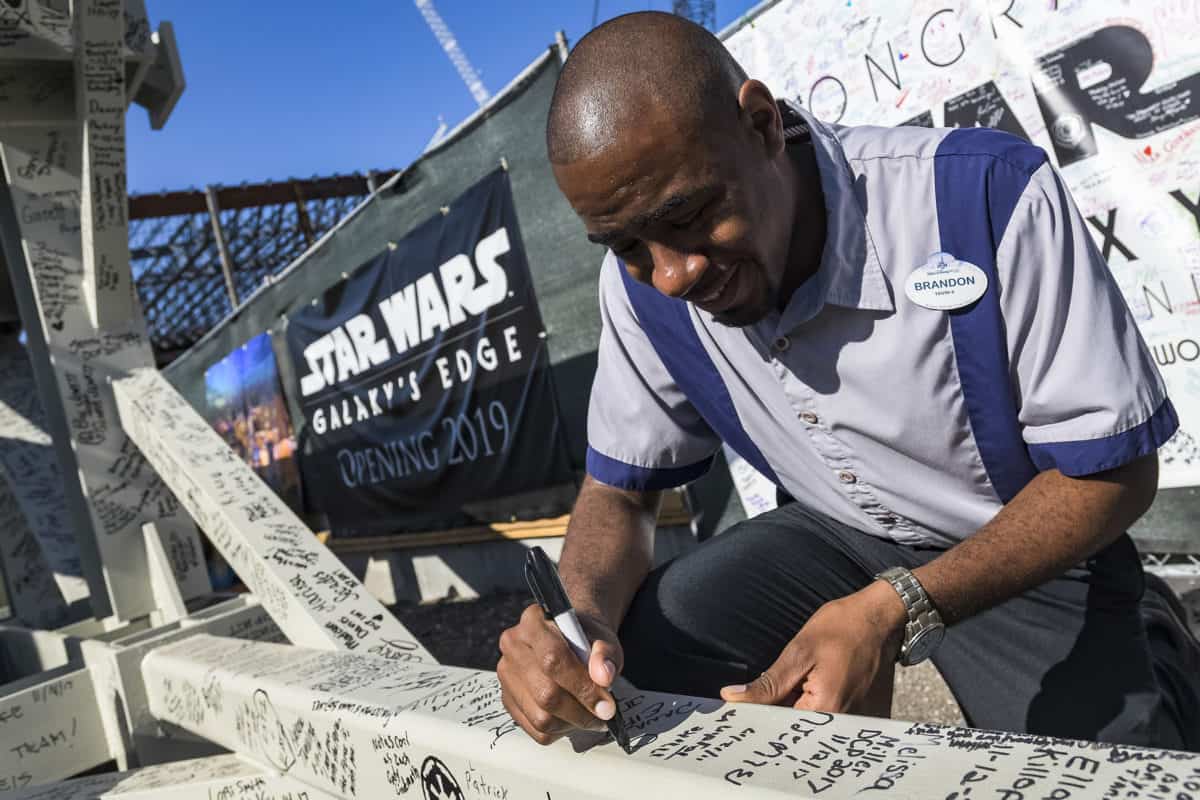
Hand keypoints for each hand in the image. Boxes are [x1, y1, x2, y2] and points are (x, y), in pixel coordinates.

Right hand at [497, 603, 623, 744]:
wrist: (569, 639)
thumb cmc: (584, 639)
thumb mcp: (602, 639)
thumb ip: (605, 654)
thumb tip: (604, 677)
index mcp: (533, 622)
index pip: (553, 659)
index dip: (582, 687)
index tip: (607, 705)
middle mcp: (513, 645)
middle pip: (545, 693)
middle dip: (580, 711)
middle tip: (604, 714)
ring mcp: (506, 673)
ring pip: (539, 716)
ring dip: (571, 723)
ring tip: (590, 715)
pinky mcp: (507, 697)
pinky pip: (534, 728)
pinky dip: (558, 730)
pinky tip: (572, 717)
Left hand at [720, 580, 906, 713]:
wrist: (879, 617)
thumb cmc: (843, 627)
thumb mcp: (799, 651)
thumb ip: (768, 682)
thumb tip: (732, 698)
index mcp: (826, 709)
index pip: (779, 727)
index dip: (755, 720)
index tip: (735, 713)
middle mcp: (840, 720)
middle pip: (793, 727)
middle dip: (770, 714)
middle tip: (746, 699)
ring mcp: (848, 715)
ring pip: (805, 719)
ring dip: (786, 706)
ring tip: (776, 688)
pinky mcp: (850, 707)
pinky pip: (819, 711)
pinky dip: (802, 701)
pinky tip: (793, 686)